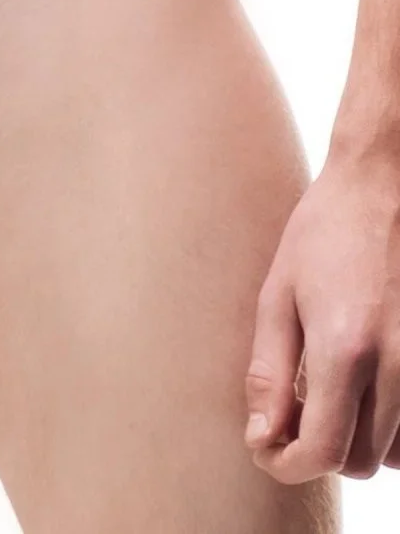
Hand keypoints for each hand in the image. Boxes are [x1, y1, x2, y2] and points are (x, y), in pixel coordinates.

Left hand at [245, 152, 399, 482]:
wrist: (384, 185)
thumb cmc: (324, 232)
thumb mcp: (278, 296)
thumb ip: (269, 373)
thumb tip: (261, 437)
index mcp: (345, 349)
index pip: (320, 451)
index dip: (285, 463)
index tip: (265, 446)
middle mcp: (395, 366)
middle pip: (357, 461)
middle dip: (317, 449)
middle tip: (291, 411)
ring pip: (392, 454)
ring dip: (355, 439)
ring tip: (328, 392)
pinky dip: (389, 426)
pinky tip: (363, 385)